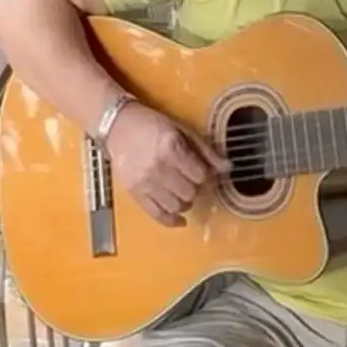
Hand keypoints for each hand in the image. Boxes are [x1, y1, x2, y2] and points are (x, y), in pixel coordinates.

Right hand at [104, 103, 228, 225]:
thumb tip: (228, 168)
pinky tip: (180, 220)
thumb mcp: (182, 131)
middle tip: (190, 180)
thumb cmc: (152, 125)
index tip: (201, 171)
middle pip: (190, 192)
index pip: (200, 175)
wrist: (117, 126)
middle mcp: (158, 168)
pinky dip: (171, 221)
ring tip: (182, 192)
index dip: (205, 175)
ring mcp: (144, 183)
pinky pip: (156, 215)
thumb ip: (206, 151)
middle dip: (195, 188)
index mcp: (171, 148)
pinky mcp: (134, 193)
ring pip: (176, 206)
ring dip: (185, 202)